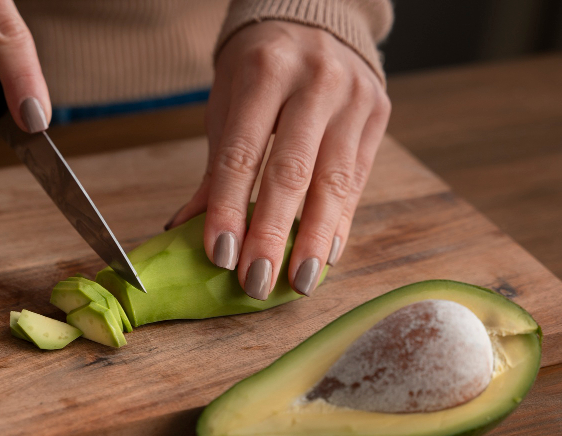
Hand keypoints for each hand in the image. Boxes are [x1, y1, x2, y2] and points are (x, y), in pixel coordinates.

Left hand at [169, 21, 389, 298]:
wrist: (314, 20)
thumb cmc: (259, 69)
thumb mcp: (227, 104)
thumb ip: (215, 168)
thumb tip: (184, 231)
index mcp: (265, 71)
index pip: (242, 153)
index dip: (228, 208)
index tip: (220, 255)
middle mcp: (315, 81)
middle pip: (291, 172)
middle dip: (271, 234)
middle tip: (256, 282)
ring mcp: (353, 97)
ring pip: (333, 182)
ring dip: (313, 240)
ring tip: (299, 283)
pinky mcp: (377, 114)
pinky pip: (357, 180)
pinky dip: (339, 223)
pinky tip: (326, 256)